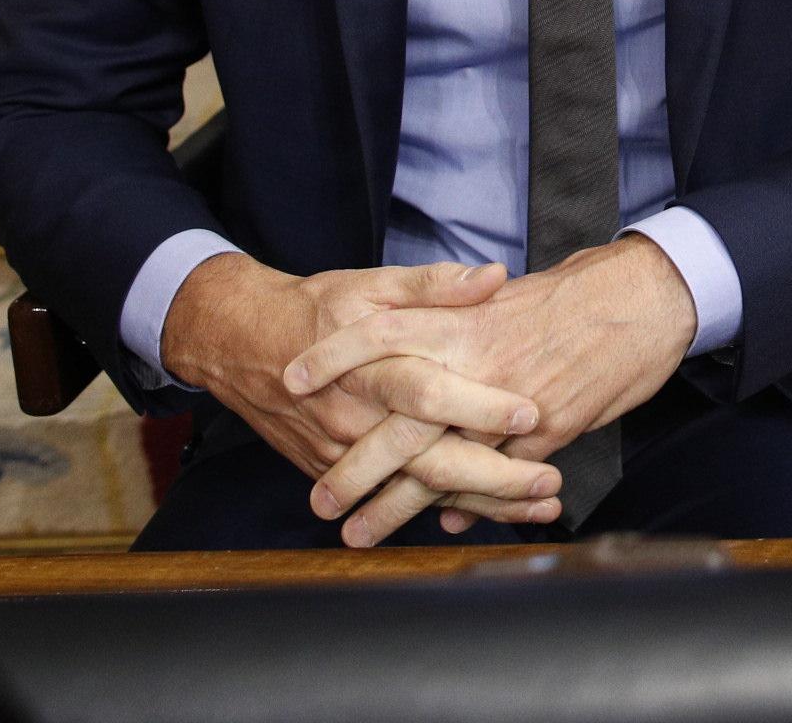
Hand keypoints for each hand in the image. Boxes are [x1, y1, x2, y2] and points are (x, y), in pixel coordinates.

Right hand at [161, 254, 564, 543]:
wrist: (241, 345)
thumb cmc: (315, 309)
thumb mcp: (371, 285)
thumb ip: (434, 285)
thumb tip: (493, 275)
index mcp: (371, 368)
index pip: (429, 394)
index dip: (480, 407)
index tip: (531, 415)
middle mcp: (358, 420)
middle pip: (430, 462)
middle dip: (494, 479)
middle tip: (550, 483)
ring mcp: (346, 456)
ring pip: (418, 492)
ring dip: (481, 506)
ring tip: (538, 510)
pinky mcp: (337, 473)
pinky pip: (395, 499)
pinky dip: (444, 511)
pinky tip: (492, 516)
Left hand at [280, 234, 698, 541]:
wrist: (641, 299)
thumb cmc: (566, 298)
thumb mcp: (496, 295)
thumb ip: (446, 315)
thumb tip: (396, 349)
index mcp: (460, 319)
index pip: (379, 333)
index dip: (334, 355)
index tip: (291, 380)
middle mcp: (477, 364)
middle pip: (400, 423)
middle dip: (355, 468)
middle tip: (318, 501)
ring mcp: (511, 404)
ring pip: (443, 465)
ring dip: (399, 505)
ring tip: (361, 534)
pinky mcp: (547, 432)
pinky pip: (497, 477)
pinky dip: (471, 503)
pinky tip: (447, 523)